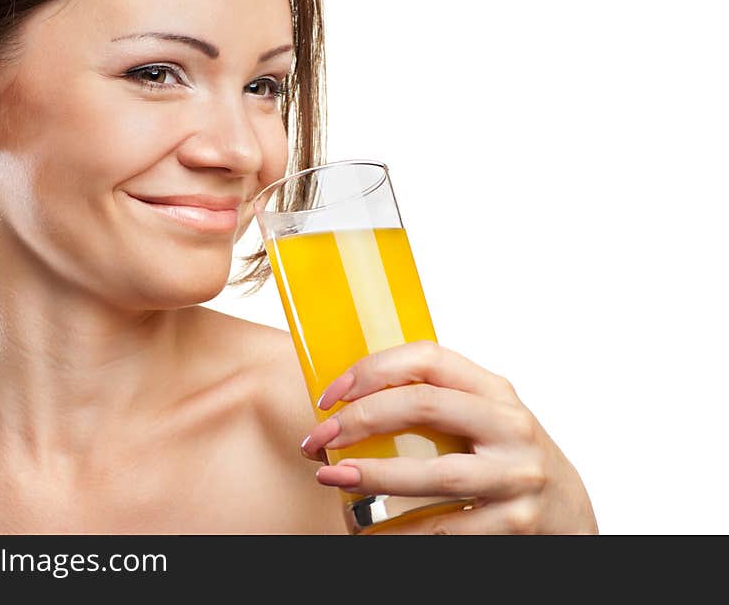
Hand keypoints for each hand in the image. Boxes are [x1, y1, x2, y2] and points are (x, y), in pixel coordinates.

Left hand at [300, 341, 597, 533]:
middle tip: (319, 435)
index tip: (332, 393)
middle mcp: (510, 428)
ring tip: (332, 476)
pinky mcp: (515, 524)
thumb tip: (350, 403)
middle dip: (361, 418)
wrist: (570, 518)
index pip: (429, 358)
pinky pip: (443, 528)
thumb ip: (438, 404)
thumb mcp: (485, 421)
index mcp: (495, 392)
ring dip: (373, 475)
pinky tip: (367, 528)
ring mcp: (516, 477)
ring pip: (433, 474)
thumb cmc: (509, 461)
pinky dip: (398, 531)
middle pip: (424, 406)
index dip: (372, 369)